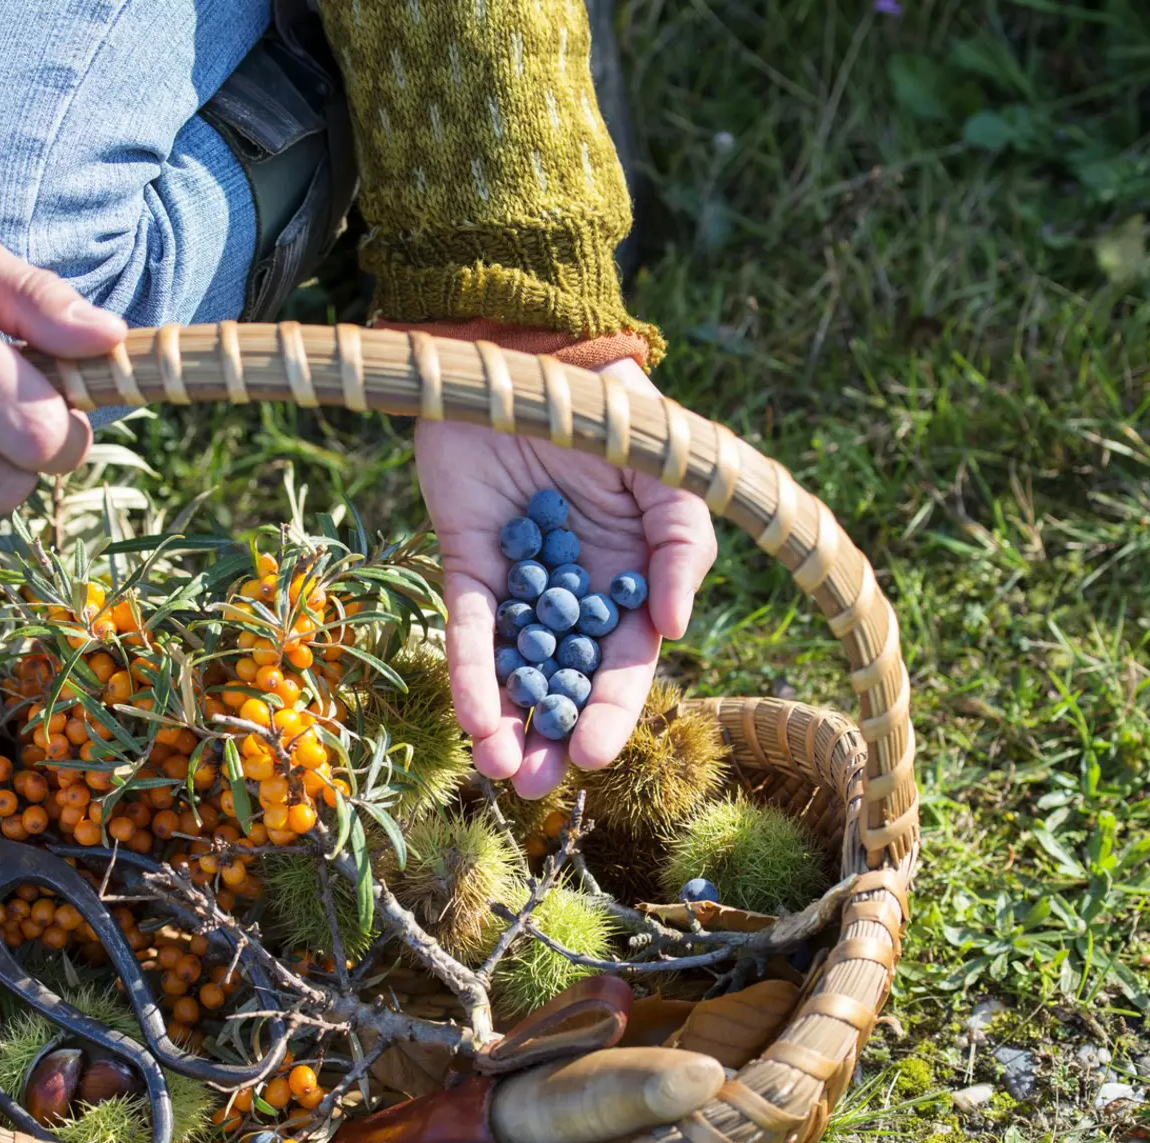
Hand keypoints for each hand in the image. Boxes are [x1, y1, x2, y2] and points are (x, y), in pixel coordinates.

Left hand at [416, 358, 717, 798]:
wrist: (528, 350)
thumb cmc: (611, 412)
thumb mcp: (669, 477)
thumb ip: (684, 547)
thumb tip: (672, 628)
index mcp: (629, 582)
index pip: (621, 665)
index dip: (609, 712)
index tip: (592, 757)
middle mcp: (573, 594)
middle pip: (562, 682)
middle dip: (551, 736)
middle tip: (535, 785)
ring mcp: (517, 582)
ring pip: (513, 669)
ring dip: (506, 723)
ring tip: (500, 769)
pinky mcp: (465, 561)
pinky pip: (468, 627)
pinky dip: (470, 672)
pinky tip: (471, 717)